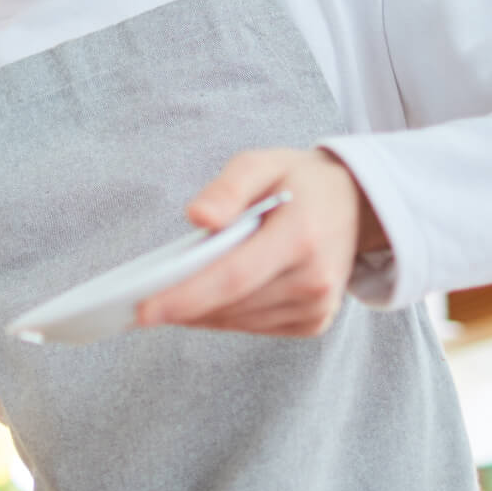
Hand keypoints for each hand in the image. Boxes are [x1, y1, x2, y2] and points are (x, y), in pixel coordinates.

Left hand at [136, 148, 386, 336]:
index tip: (142, 309)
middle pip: (232, 303)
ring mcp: (318, 306)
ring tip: (161, 301)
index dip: (185, 296)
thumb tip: (197, 217)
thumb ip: (228, 187)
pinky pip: (255, 327)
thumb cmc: (298, 181)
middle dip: (181, 306)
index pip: (232, 276)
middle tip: (134, 306)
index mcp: (300, 236)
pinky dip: (224, 316)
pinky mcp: (314, 321)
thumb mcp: (262, 163)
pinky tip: (201, 303)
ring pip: (239, 321)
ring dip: (198, 314)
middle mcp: (315, 279)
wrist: (358, 205)